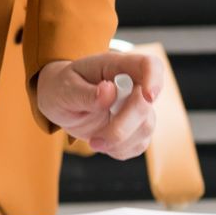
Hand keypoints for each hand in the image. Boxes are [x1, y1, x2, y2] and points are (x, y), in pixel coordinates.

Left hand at [35, 50, 168, 159]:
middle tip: (94, 140)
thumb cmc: (62, 88)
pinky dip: (120, 150)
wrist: (61, 102)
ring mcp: (137, 108)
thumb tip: (108, 91)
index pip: (149, 65)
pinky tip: (102, 143)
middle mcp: (132, 85)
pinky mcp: (136, 129)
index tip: (148, 97)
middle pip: (146, 104)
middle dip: (122, 127)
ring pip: (146, 127)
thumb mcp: (64, 89)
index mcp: (116, 66)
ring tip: (93, 141)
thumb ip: (85, 93)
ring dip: (119, 141)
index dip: (154, 79)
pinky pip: (139, 144)